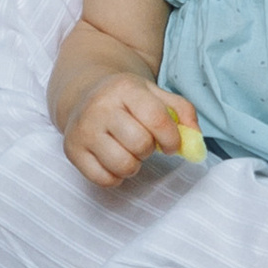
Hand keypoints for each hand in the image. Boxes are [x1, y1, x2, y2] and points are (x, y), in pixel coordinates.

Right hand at [61, 75, 199, 187]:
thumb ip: (183, 113)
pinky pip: (104, 179)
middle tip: (144, 143)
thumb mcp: (156, 94)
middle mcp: (100, 106)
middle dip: (150, 150)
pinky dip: (115, 176)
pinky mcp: (72, 150)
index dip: (172, 139)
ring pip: (123, 165)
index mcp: (124, 88)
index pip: (157, 119)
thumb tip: (195, 143)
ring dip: (134, 165)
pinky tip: (113, 160)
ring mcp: (83, 129)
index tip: (172, 144)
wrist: (83, 93)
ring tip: (129, 151)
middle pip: (141, 145)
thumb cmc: (127, 99)